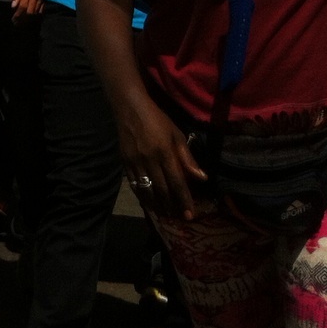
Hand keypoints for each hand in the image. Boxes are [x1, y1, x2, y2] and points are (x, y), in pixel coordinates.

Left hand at [11, 0, 44, 20]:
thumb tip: (13, 6)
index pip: (22, 7)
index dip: (18, 15)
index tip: (14, 20)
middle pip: (30, 12)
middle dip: (23, 20)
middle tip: (17, 24)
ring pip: (36, 12)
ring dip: (29, 19)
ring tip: (23, 22)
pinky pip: (42, 9)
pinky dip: (37, 14)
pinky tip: (32, 17)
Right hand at [116, 96, 206, 220]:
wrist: (129, 108)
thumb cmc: (157, 119)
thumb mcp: (177, 134)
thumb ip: (187, 157)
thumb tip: (201, 177)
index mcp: (165, 152)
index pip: (177, 182)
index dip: (184, 200)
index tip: (190, 215)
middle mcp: (149, 160)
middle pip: (161, 190)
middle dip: (171, 207)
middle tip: (178, 219)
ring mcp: (135, 162)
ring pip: (146, 190)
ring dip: (156, 205)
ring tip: (164, 215)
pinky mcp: (124, 162)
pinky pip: (133, 184)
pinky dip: (141, 195)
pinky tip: (147, 203)